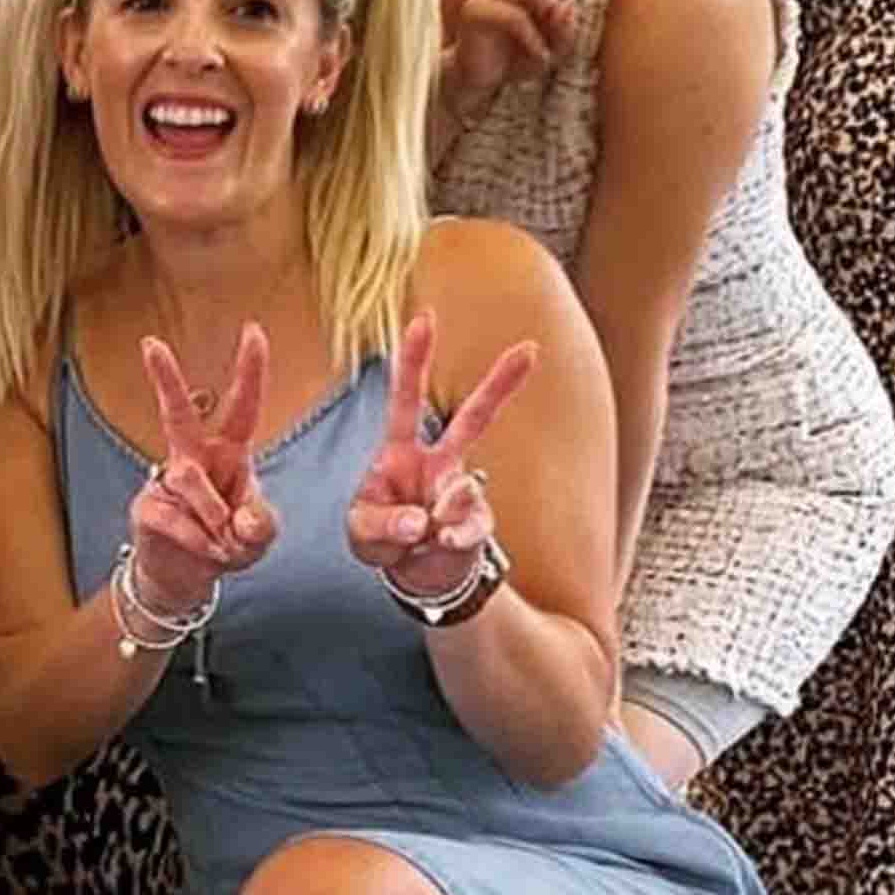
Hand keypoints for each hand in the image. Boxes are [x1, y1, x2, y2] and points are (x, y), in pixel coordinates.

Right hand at [127, 326, 279, 612]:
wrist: (185, 579)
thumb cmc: (225, 543)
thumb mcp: (258, 537)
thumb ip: (261, 524)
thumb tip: (241, 521)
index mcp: (229, 454)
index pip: (243, 407)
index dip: (249, 371)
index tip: (253, 332)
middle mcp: (195, 459)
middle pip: (178, 413)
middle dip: (165, 379)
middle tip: (150, 345)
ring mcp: (166, 482)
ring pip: (191, 481)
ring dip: (217, 518)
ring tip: (227, 544)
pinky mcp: (148, 508)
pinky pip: (180, 521)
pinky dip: (203, 543)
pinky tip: (209, 553)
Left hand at [345, 311, 535, 602]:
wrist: (417, 577)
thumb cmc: (383, 539)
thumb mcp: (363, 533)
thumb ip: (383, 524)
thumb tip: (421, 522)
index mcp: (400, 452)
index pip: (405, 399)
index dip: (413, 360)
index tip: (425, 318)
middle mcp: (437, 463)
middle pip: (473, 418)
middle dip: (500, 385)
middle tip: (530, 349)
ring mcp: (461, 491)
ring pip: (464, 488)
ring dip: (437, 514)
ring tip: (421, 533)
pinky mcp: (479, 523)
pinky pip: (471, 527)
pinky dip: (451, 540)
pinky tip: (440, 546)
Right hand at [440, 0, 625, 112]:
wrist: (475, 81)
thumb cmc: (518, 56)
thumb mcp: (553, 44)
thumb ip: (562, 24)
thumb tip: (559, 7)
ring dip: (547, 18)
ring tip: (543, 50)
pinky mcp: (479, 6)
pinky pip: (519, 19)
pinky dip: (531, 45)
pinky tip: (526, 57)